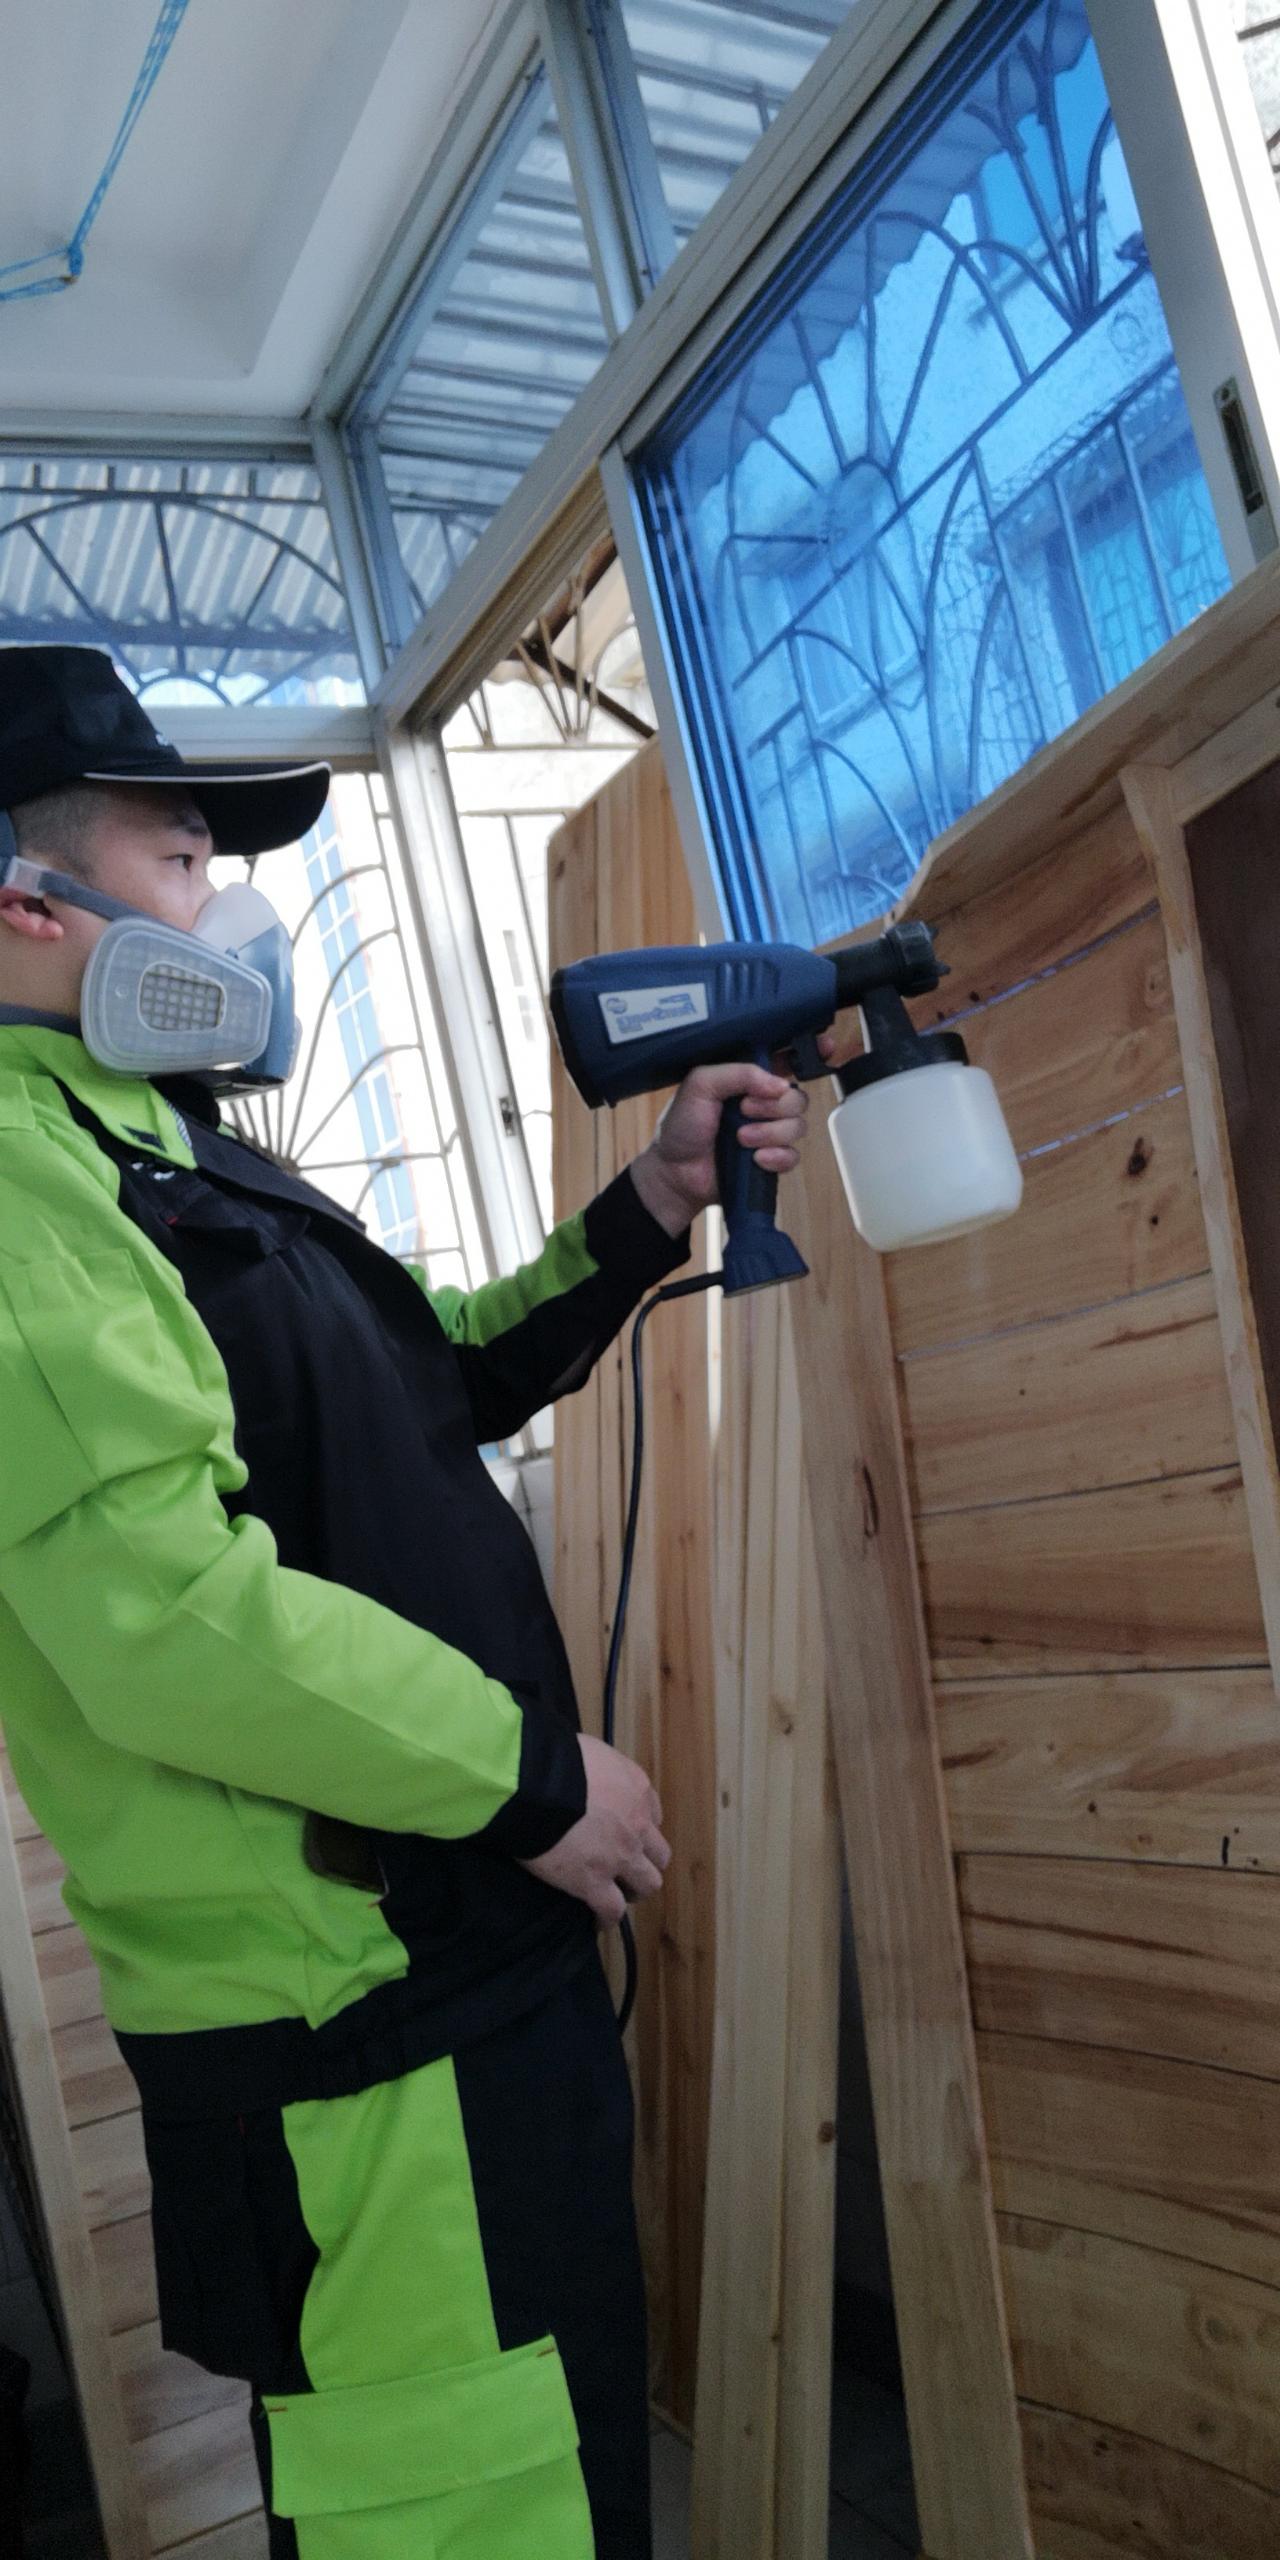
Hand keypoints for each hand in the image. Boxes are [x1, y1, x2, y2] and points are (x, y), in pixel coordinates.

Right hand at [520, 1734, 670, 1926]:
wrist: (538, 1785)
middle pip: (658, 1854)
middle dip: (646, 1862)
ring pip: (648, 1884)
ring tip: (619, 1894)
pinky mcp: (595, 1883)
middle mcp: (637, 1825)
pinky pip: (612, 1910)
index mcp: (636, 1789)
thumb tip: (583, 1774)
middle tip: (627, 1867)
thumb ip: (597, 1769)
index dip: (640, 1827)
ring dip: (636, 1890)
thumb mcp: (588, 1752)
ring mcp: (620, 1857)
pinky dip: (607, 1918)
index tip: (626, 1833)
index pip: (652, 1814)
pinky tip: (598, 1921)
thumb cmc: (556, 1760)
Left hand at [628, 1045, 833, 1236]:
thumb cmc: (681, 1126)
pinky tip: (756, 1159)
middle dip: (774, 1105)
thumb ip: (738, 1073)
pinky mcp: (771, 1159)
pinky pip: (793, 1156)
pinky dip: (776, 1157)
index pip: (784, 1059)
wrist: (674, 1173)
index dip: (807, 1052)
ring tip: (741, 1139)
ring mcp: (768, 1132)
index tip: (825, 1047)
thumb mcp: (700, 1085)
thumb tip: (779, 1084)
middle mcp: (761, 1103)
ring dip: (770, 1132)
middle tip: (745, 1110)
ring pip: (798, 1125)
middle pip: (797, 1096)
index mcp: (747, 1079)